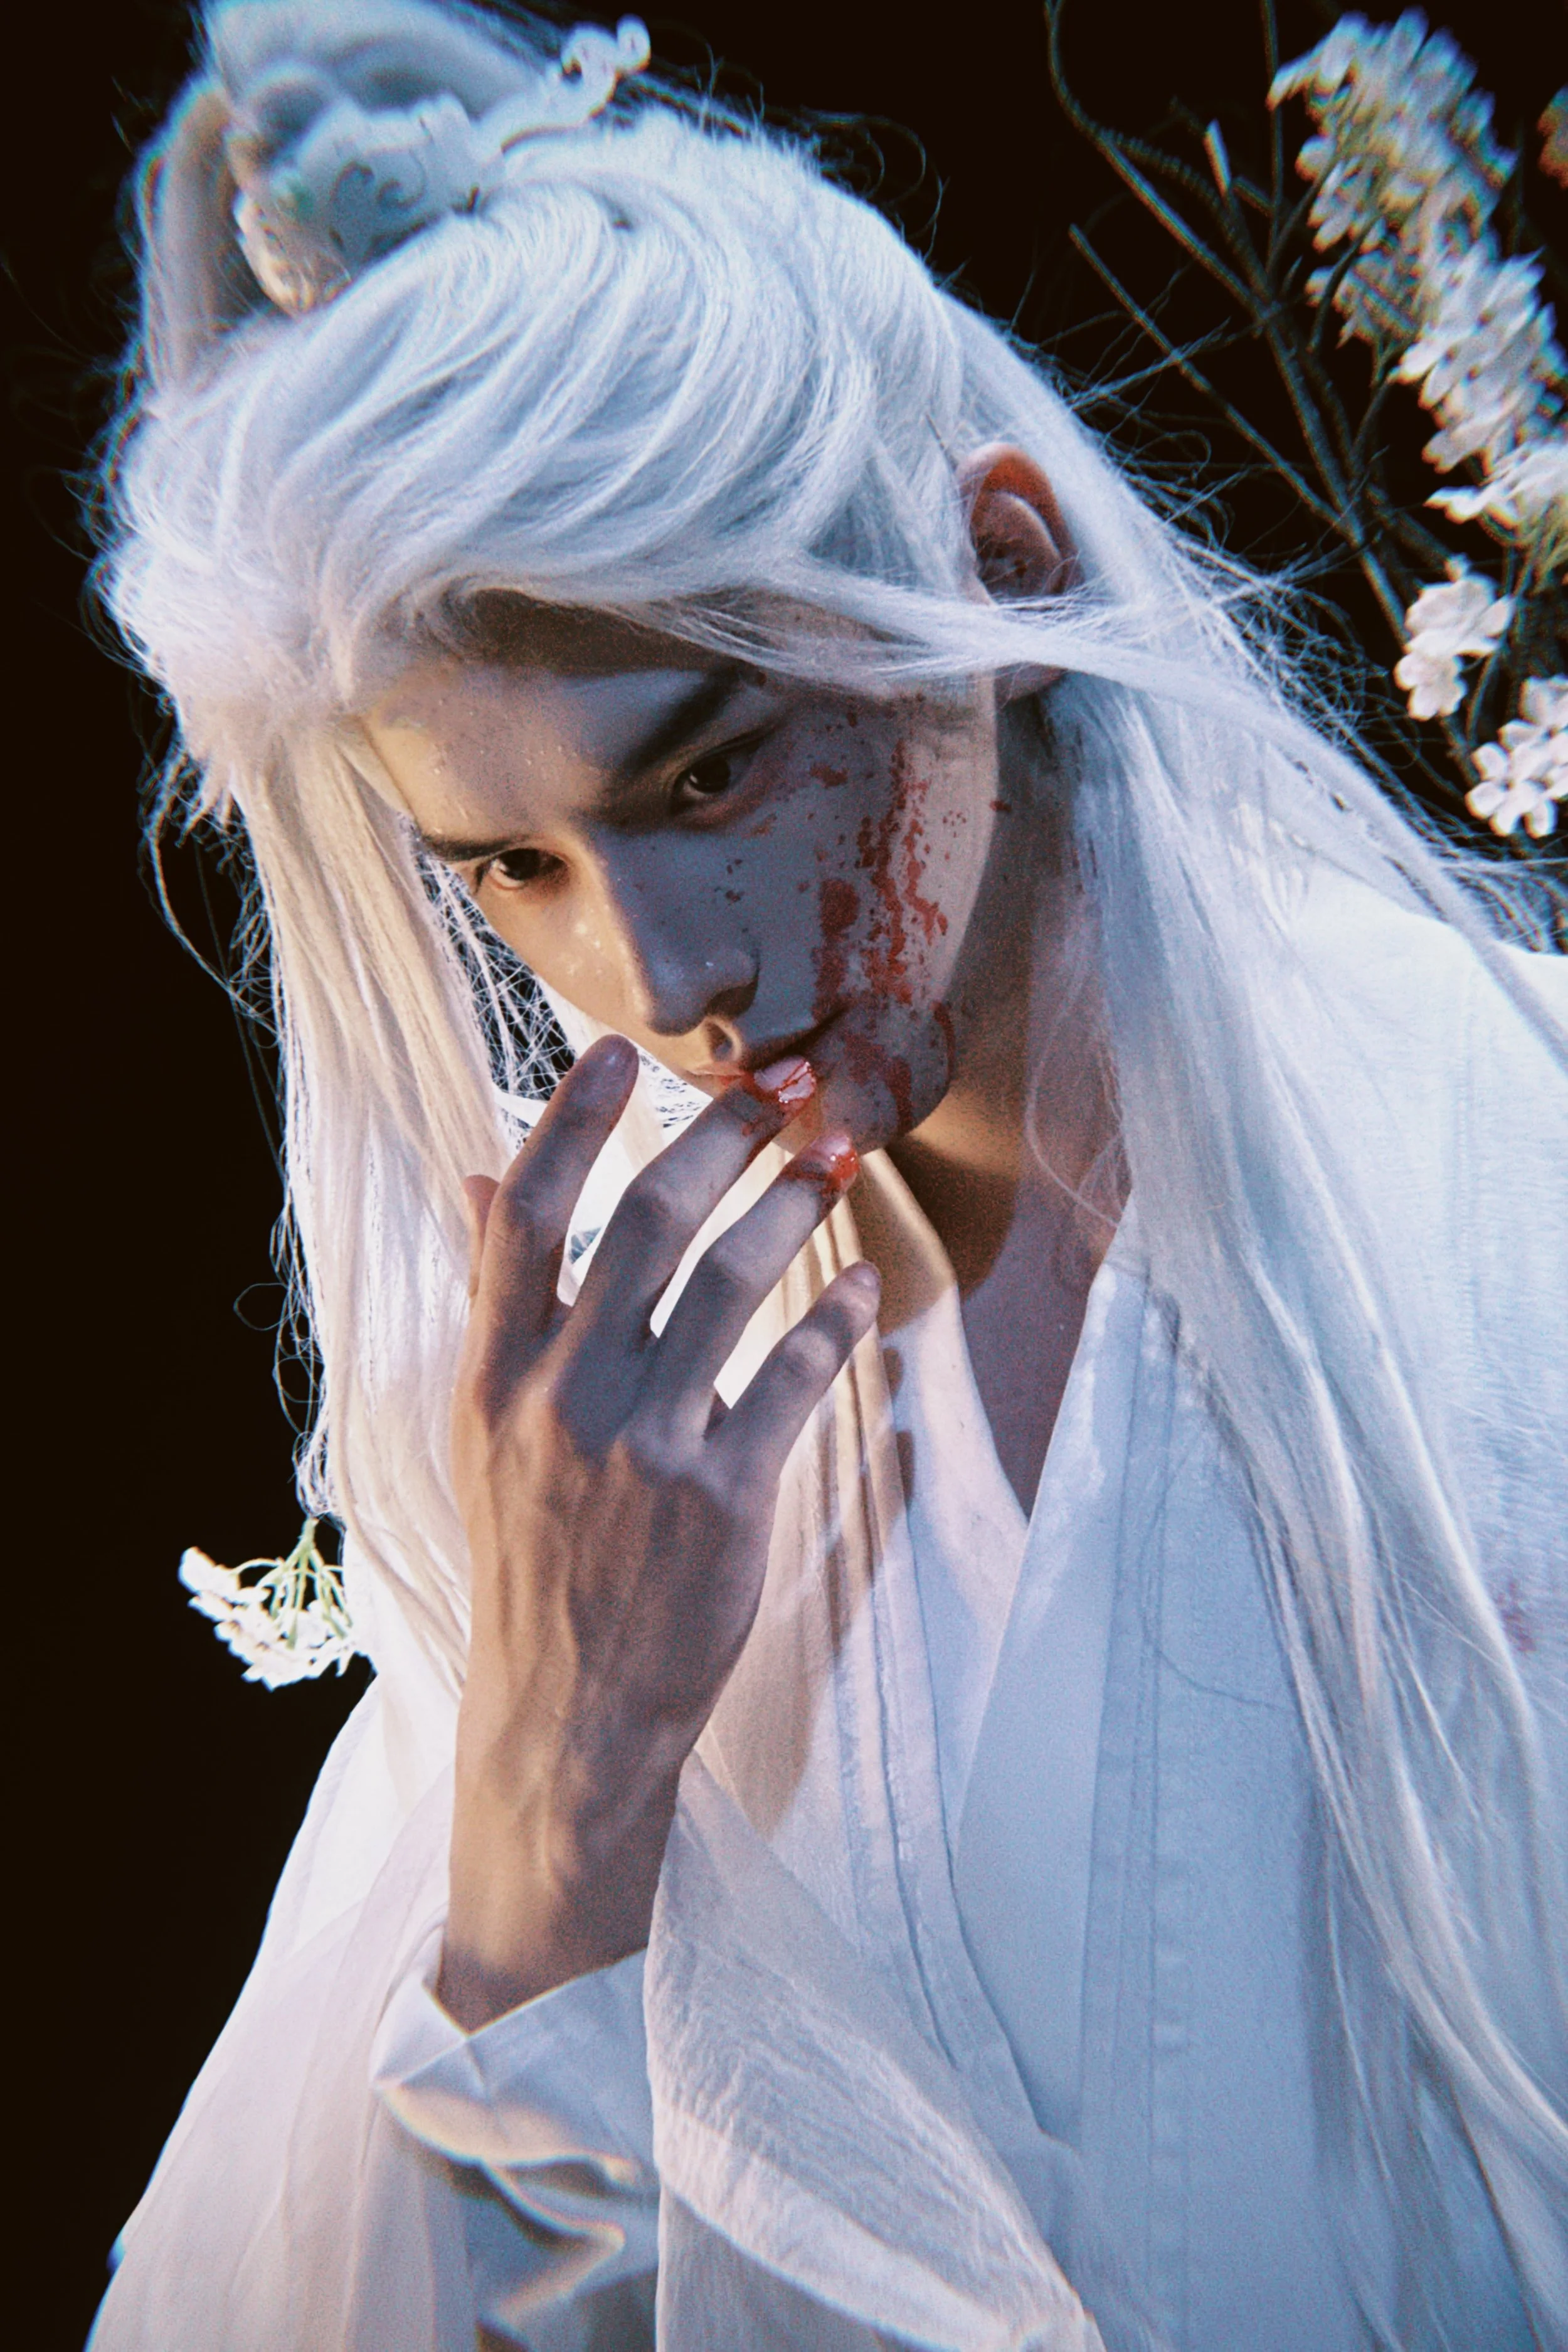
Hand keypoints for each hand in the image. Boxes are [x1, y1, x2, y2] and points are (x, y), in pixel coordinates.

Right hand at [439, 1034, 879, 2027]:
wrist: (565, 1715)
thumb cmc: (530, 1557)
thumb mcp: (480, 1431)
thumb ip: (494, 1305)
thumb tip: (478, 1180)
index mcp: (492, 1375)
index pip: (523, 1218)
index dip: (572, 1124)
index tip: (625, 1052)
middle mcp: (560, 1398)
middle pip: (642, 1228)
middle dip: (717, 1140)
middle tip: (780, 1083)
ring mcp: (643, 1449)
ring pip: (727, 1288)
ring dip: (791, 1205)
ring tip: (840, 1151)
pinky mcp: (723, 1499)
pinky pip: (795, 1380)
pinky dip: (836, 1321)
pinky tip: (865, 1283)